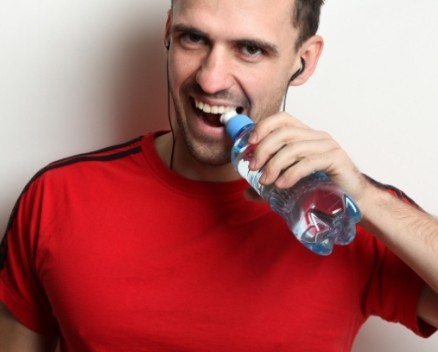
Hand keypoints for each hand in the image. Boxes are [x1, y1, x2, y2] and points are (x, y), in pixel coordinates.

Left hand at [246, 112, 368, 203]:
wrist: (354, 199)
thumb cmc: (323, 187)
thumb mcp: (292, 182)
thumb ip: (270, 185)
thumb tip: (246, 192)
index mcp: (305, 136)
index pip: (283, 119)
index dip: (264, 126)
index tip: (250, 143)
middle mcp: (316, 137)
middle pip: (284, 132)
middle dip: (264, 149)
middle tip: (253, 168)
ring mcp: (327, 146)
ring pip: (294, 147)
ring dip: (274, 164)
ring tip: (265, 181)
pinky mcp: (336, 159)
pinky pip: (309, 162)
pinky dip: (292, 173)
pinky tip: (282, 184)